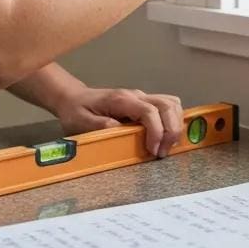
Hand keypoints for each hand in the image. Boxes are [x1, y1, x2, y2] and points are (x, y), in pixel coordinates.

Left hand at [55, 86, 183, 157]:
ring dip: (175, 124)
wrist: (73, 97)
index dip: (157, 131)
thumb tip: (121, 132)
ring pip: (171, 103)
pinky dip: (173, 120)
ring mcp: (142, 97)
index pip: (150, 111)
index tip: (154, 150)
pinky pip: (167, 106)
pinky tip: (166, 136)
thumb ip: (101, 126)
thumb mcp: (81, 122)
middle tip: (163, 152)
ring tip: (166, 145)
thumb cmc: (77, 111)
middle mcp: (136, 95)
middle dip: (171, 129)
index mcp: (122, 100)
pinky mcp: (144, 103)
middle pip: (167, 105)